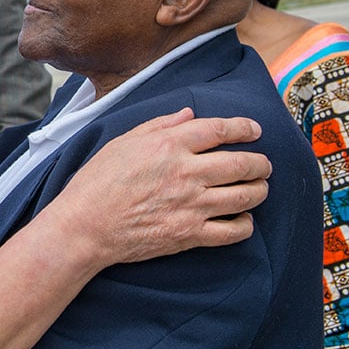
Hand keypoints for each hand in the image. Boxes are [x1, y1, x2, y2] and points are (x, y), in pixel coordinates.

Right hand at [56, 108, 269, 264]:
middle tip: (264, 164)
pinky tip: (242, 219)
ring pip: (245, 196)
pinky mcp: (190, 234)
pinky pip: (233, 231)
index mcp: (168, 145)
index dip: (244, 128)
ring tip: (259, 188)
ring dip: (259, 190)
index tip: (255, 130)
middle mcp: (185, 173)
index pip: (220, 130)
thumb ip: (159, 125)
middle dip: (260, 163)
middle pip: (242, 163)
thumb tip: (189, 114)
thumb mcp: (123, 142)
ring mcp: (191, 205)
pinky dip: (245, 224)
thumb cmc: (97, 182)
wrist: (84, 226)